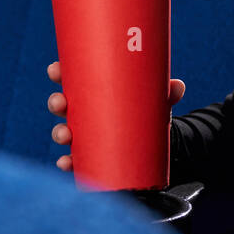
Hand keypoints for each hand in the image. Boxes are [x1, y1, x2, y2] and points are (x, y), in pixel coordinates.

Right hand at [46, 60, 185, 171]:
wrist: (154, 142)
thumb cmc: (146, 112)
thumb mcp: (156, 102)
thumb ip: (166, 94)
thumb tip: (178, 86)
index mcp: (94, 91)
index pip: (71, 78)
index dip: (58, 73)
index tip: (55, 70)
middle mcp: (84, 112)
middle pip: (62, 104)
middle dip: (56, 102)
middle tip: (61, 103)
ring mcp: (84, 134)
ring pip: (64, 132)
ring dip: (59, 133)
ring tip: (66, 135)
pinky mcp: (89, 155)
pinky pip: (74, 159)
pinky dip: (68, 162)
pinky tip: (68, 163)